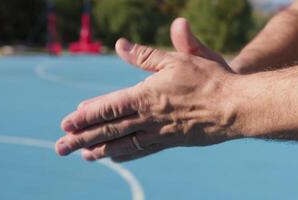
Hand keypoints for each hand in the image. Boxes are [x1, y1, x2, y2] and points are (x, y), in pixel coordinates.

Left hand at [55, 18, 240, 161]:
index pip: (108, 107)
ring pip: (124, 144)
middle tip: (61, 148)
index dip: (86, 116)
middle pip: (109, 130)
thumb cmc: (208, 79)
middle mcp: (149, 118)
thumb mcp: (176, 59)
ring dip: (101, 150)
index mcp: (146, 95)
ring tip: (83, 155)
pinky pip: (144, 150)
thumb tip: (119, 45)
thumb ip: (144, 55)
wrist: (235, 106)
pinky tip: (115, 157)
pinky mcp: (172, 141)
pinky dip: (126, 154)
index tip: (66, 123)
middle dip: (83, 139)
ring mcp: (160, 133)